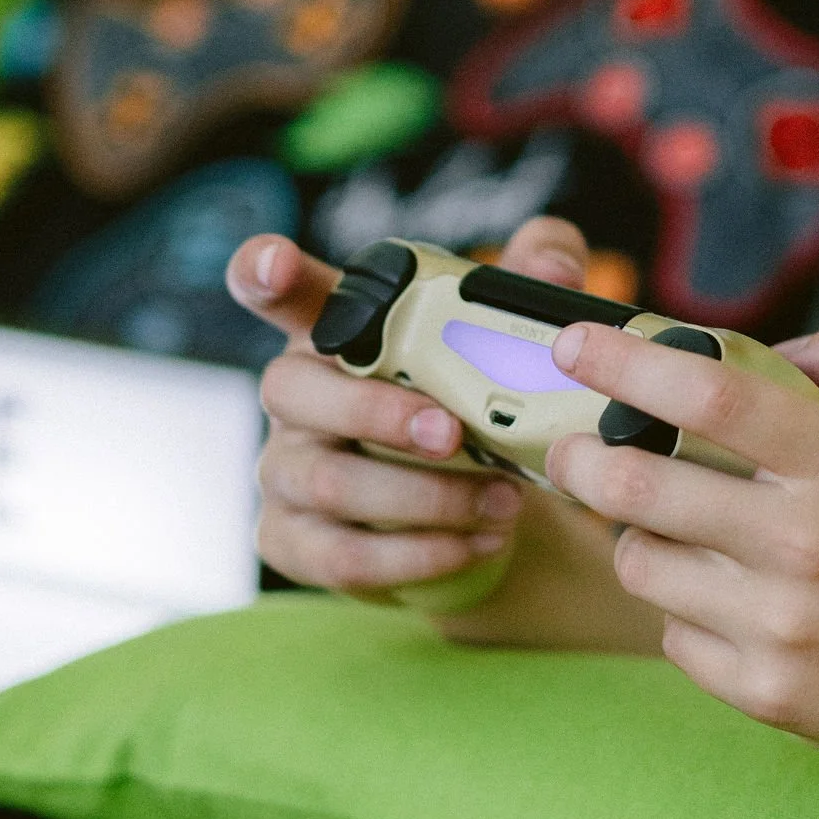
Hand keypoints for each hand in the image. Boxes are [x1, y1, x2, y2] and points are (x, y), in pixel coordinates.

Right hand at [227, 214, 596, 598]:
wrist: (477, 503)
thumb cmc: (475, 398)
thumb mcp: (511, 331)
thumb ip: (536, 275)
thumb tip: (554, 272)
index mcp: (335, 331)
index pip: (281, 289)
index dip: (264, 272)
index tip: (276, 264)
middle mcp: (296, 395)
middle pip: (291, 388)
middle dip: (374, 412)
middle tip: (452, 433)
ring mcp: (286, 470)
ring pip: (328, 482)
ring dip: (424, 497)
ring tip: (505, 500)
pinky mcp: (294, 540)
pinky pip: (341, 554)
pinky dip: (418, 554)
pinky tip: (480, 542)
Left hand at [544, 305, 818, 796]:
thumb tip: (779, 350)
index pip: (706, 399)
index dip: (624, 364)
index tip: (574, 344)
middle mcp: (809, 546)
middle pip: (640, 486)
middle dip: (584, 456)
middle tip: (576, 445)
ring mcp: (785, 627)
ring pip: (643, 566)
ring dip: (633, 534)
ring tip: (658, 521)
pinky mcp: (771, 693)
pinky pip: (676, 638)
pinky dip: (683, 609)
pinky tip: (722, 594)